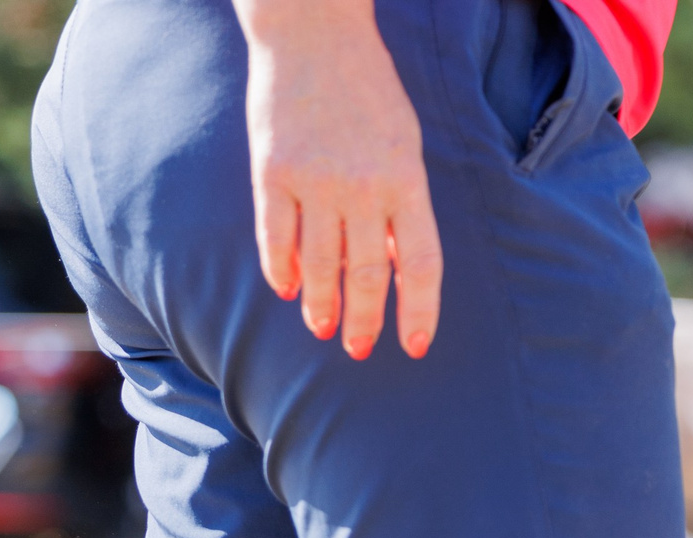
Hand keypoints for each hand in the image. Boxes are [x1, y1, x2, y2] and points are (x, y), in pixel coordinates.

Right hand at [236, 0, 443, 358]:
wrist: (314, 33)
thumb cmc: (368, 92)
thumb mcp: (403, 145)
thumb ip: (401, 204)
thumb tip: (393, 265)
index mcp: (407, 181)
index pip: (420, 264)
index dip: (419, 312)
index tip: (414, 346)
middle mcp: (363, 186)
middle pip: (368, 274)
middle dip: (366, 321)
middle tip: (359, 350)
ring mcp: (315, 180)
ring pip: (321, 265)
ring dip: (322, 306)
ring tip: (323, 329)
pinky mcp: (272, 171)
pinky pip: (275, 237)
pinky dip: (281, 270)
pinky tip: (287, 289)